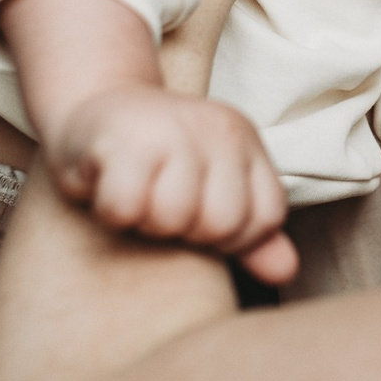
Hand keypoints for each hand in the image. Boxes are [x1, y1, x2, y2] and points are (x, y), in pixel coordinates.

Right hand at [46, 83, 297, 283]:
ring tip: (136, 194)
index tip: (197, 216)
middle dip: (184, 231)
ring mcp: (172, 130)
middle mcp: (217, 129)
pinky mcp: (123, 141)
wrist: (94, 109)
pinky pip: (125, 208)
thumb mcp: (212, 189)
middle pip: (220, 223)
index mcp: (244, 141)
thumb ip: (250, 233)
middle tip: (159, 203)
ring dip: (144, 222)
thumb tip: (286, 272)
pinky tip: (107, 187)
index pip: (267, 216)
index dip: (232, 238)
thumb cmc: (156, 162)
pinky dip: (112, 212)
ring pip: (172, 217)